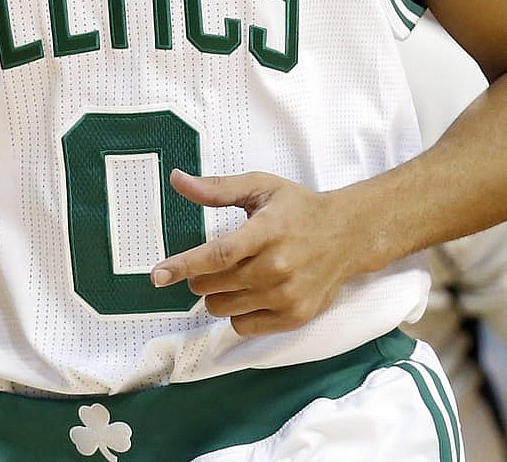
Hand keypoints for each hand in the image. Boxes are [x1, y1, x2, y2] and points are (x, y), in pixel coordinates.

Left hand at [151, 171, 373, 337]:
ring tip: (236, 276)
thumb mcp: (260, 188)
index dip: (184, 265)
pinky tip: (250, 294)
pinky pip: (243, 327)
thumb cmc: (298, 208)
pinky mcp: (295, 316)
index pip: (218, 254)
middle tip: (213, 264)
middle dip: (200, 277)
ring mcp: (288, 295)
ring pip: (224, 308)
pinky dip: (237, 313)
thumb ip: (217, 188)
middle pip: (215, 285)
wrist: (348, 234)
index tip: (157, 275)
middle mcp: (278, 266)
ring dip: (217, 295)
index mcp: (267, 231)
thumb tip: (177, 179)